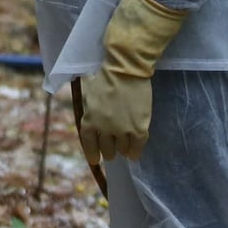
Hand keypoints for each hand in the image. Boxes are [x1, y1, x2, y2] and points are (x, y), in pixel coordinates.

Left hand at [77, 0, 186, 162]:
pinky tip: (135, 152)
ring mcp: (122, 131)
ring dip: (123, 150)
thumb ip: (90, 110)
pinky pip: (137, 148)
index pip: (89, 145)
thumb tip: (91, 121)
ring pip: (122, 150)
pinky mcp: (138, 129)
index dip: (93, 154)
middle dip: (109, 149)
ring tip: (125, 146)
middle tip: (113, 146)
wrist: (125, 68)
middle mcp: (103, 129)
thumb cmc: (105, 75)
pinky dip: (135, 152)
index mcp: (89, 120)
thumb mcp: (89, 95)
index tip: (96, 159)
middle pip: (107, 150)